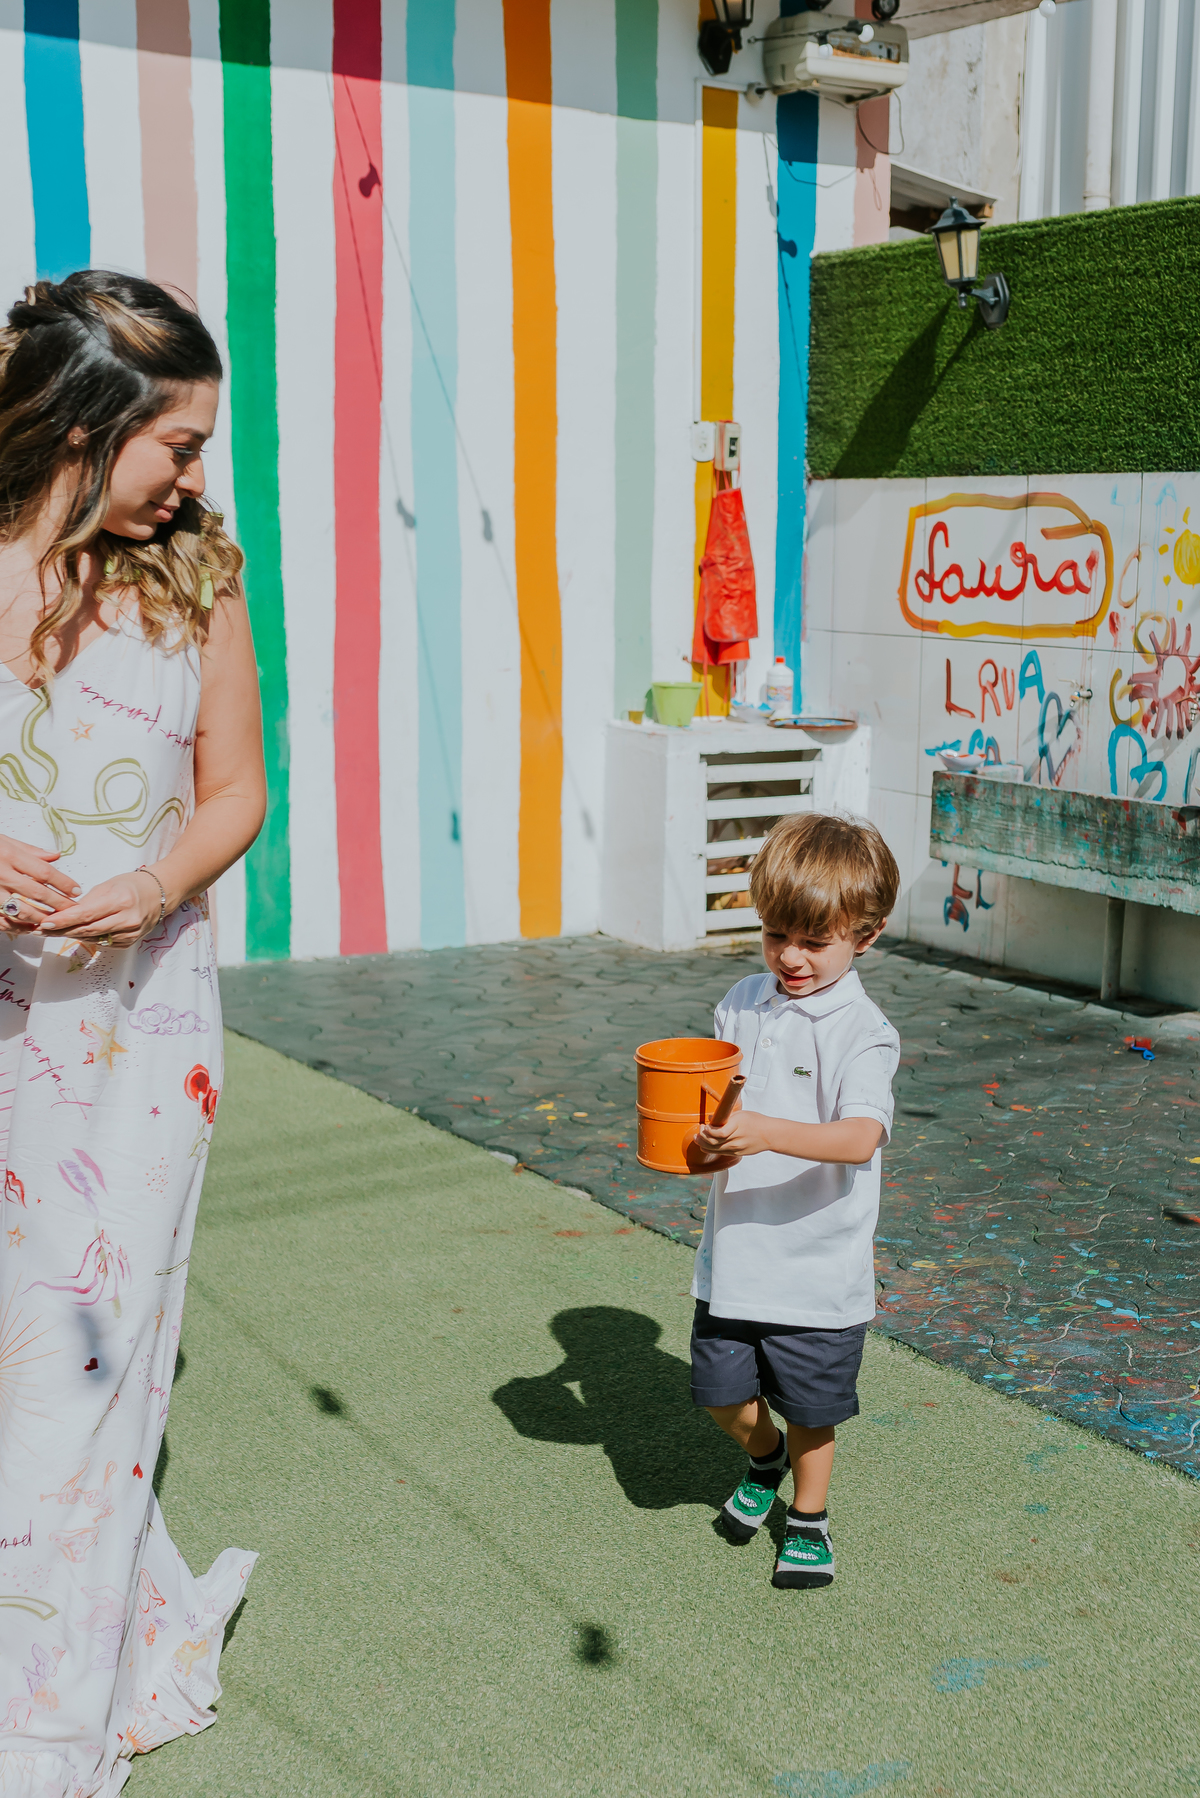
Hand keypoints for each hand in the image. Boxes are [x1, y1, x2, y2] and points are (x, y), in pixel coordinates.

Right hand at [0, 833, 81, 933]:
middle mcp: (1, 874)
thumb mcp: (5, 841)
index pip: (44, 872)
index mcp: (9, 856)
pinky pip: (2, 921)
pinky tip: (29, 928)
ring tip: (54, 921)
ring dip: (40, 919)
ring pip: (20, 911)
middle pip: (36, 893)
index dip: (63, 883)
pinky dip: (17, 927)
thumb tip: (56, 856)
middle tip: (73, 910)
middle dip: (59, 904)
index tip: (77, 891)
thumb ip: (30, 851)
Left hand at [38, 870, 163, 946]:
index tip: (45, 923)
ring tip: (54, 931)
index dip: (64, 920)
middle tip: (42, 930)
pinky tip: (79, 932)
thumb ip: (87, 902)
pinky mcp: (130, 942)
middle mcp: (128, 920)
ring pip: (94, 939)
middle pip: (88, 930)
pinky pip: (104, 943)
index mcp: (121, 901)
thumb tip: (64, 914)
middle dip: (63, 930)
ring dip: (73, 935)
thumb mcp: (108, 886)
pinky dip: (89, 938)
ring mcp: (131, 933)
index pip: (86, 914)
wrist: (159, 894)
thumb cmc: (132, 885)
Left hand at [693, 1108, 776, 1160]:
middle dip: (702, 1138)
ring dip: (704, 1145)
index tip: (704, 1125)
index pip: (718, 1133)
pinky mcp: (737, 1153)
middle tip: (698, 1132)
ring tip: (698, 1139)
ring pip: (715, 1150)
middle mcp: (736, 1139)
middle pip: (714, 1143)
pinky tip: (707, 1144)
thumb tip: (710, 1117)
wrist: (770, 1135)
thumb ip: (725, 1116)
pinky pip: (721, 1152)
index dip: (708, 1131)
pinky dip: (712, 1149)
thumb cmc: (756, 1121)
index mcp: (737, 1125)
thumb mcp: (741, 1114)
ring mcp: (737, 1148)